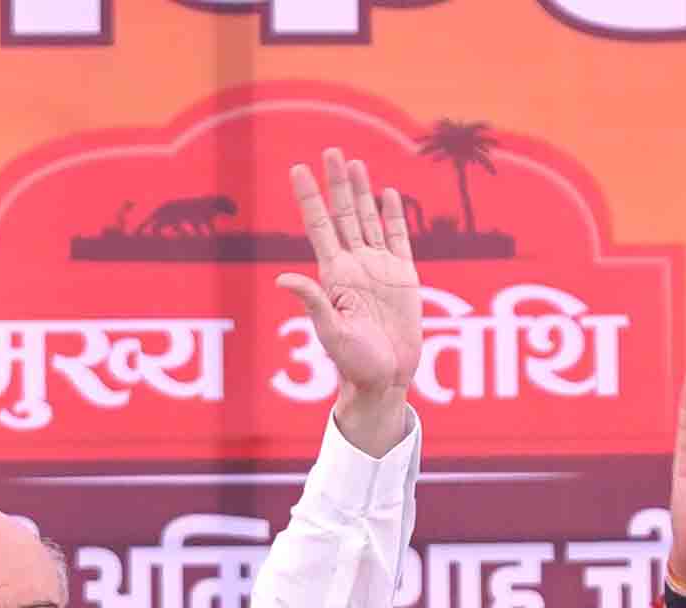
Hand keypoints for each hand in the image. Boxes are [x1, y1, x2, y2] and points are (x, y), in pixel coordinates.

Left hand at [278, 149, 421, 453]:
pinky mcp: (403, 277)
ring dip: (362, 192)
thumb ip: (312, 302)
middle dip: (336, 183)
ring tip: (354, 164)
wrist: (386, 378)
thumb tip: (282, 279)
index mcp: (334, 274)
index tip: (298, 169)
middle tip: (330, 151)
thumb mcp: (330, 332)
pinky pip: (399, 238)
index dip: (309, 197)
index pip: (319, 225)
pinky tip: (388, 195)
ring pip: (368, 220)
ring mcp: (379, 268)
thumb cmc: (354, 362)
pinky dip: (393, 216)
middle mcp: (354, 265)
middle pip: (343, 214)